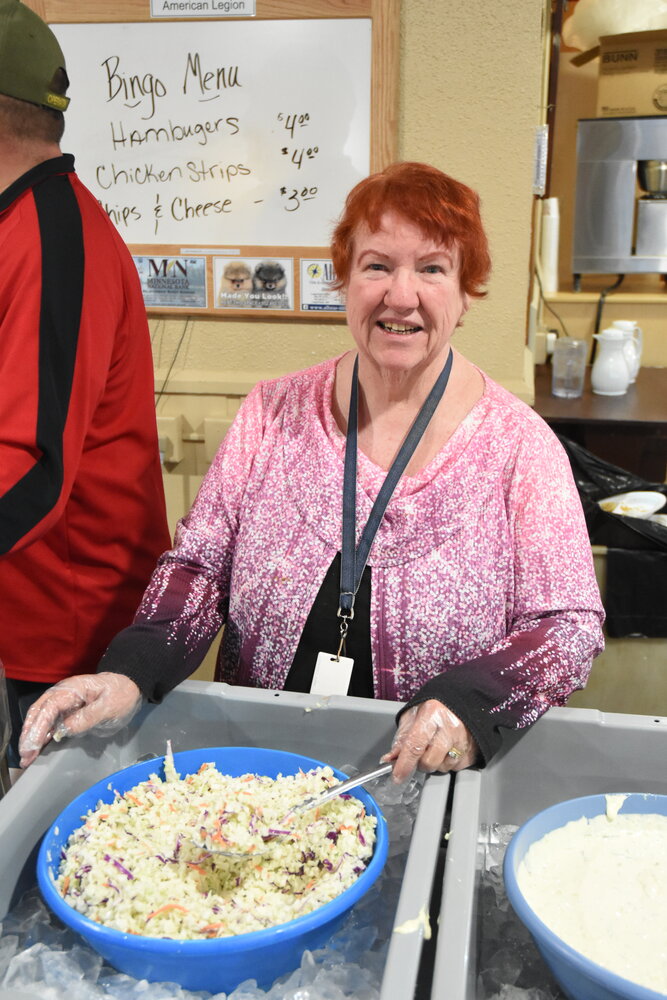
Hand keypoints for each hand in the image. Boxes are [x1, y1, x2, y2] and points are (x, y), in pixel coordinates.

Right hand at [18, 672, 141, 767]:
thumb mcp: (109, 707)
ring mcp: (64, 701)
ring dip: (32, 736)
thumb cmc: (121, 694)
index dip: (39, 727)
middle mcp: (63, 693)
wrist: (131, 687)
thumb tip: (63, 730)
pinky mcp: (67, 710)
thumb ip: (87, 718)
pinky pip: (50, 722)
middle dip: (29, 734)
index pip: (50, 707)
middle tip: (25, 756)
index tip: (33, 745)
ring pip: (41, 717)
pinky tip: (36, 747)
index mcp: (73, 689)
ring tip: (27, 756)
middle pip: (39, 712)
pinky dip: (41, 735)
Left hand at [382, 699, 477, 782]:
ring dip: (436, 762)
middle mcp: (450, 727)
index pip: (415, 745)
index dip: (404, 764)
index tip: (398, 775)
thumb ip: (402, 737)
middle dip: (420, 762)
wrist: (464, 700)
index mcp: (432, 713)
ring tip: (437, 746)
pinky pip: (456, 768)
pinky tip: (449, 748)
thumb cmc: (437, 707)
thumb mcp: (414, 714)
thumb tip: (391, 758)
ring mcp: (464, 739)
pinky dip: (449, 762)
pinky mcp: (473, 750)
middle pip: (428, 761)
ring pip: (442, 767)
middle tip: (422, 750)